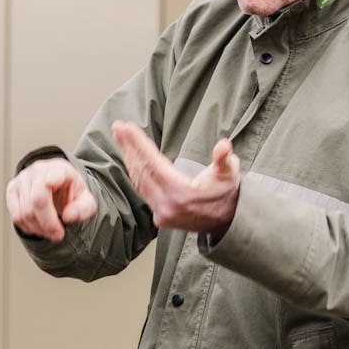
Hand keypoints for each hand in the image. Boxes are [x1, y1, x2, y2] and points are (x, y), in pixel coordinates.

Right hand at [6, 158, 97, 240]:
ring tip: (51, 231)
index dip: (52, 179)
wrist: (58, 184)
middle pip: (37, 200)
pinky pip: (16, 216)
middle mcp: (38, 170)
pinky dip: (28, 227)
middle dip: (48, 223)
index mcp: (60, 169)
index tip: (51, 183)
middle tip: (58, 235)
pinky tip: (39, 227)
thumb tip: (68, 217)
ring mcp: (22, 179)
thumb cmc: (71, 192)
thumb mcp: (86, 200)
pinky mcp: (12, 189)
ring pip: (25, 212)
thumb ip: (83, 209)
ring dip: (39, 228)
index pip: (54, 174)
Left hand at [111, 120, 240, 236]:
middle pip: (141, 171)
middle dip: (128, 147)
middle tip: (118, 127)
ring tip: (120, 139)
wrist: (230, 221)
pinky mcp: (160, 217)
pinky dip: (135, 173)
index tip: (127, 127)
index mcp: (181, 193)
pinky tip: (130, 160)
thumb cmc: (228, 192)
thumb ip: (225, 159)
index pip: (153, 163)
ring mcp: (161, 213)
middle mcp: (167, 205)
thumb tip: (223, 146)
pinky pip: (143, 191)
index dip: (139, 144)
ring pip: (139, 181)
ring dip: (129, 158)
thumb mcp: (230, 173)